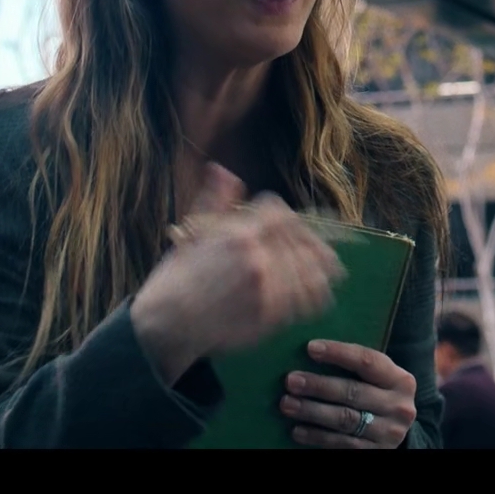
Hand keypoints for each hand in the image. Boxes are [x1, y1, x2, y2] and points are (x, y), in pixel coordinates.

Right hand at [131, 165, 344, 383]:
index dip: (294, 222)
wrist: (166, 324)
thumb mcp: (192, 232)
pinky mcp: (271, 316)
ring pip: (311, 271)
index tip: (300, 231)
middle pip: (302, 241)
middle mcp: (257, 257)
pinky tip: (319, 294)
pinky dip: (317, 295)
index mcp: (240, 233)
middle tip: (325, 254)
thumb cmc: (177, 278)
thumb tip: (222, 169)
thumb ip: (214, 201)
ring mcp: (266, 288)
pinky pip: (307, 302)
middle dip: (313, 246)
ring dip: (321, 270)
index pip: (282, 215)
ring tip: (328, 273)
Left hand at [281, 340, 416, 448]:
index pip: (367, 361)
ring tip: (287, 404)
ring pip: (344, 419)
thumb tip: (311, 350)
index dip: (338, 353)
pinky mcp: (375, 452)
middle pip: (353, 392)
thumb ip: (356, 367)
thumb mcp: (378, 380)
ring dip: (312, 411)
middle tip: (291, 381)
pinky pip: (341, 443)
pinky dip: (316, 436)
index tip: (310, 348)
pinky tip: (297, 430)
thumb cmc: (377, 395)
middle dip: (318, 385)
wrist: (394, 431)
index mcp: (400, 380)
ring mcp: (388, 433)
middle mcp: (399, 406)